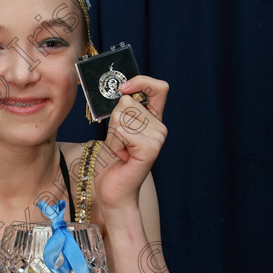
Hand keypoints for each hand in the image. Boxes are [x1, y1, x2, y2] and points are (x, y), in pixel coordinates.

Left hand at [94, 75, 168, 213]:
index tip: (124, 89)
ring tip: (120, 150)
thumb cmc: (113, 161)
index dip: (141, 82)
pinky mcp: (151, 147)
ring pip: (122, 115)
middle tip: (119, 143)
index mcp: (153, 120)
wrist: (114, 190)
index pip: (159, 88)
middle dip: (114, 121)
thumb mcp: (116, 130)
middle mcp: (159, 127)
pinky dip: (115, 143)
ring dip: (113, 134)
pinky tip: (122, 156)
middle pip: (128, 102)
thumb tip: (123, 93)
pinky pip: (122, 131)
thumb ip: (123, 110)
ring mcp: (157, 137)